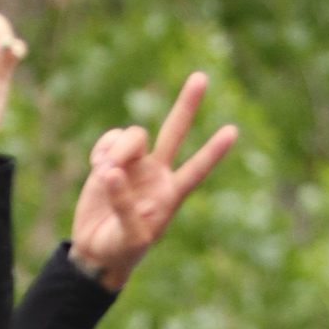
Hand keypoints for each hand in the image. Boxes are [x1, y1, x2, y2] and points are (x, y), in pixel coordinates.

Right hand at [67, 72, 239, 288]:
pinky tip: (97, 165)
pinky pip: (111, 138)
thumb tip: (111, 171)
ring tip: (105, 171)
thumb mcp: (129, 237)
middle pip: (175, 131)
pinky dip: (103, 148)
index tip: (232, 132)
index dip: (212, 151)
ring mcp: (135, 164)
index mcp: (170, 194)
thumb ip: (124, 205)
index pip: (196, 169)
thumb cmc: (120, 250)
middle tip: (201, 77)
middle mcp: (157, 173)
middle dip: (187, 105)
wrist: (95, 251)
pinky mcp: (110, 160)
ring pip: (134, 135)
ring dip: (118, 150)